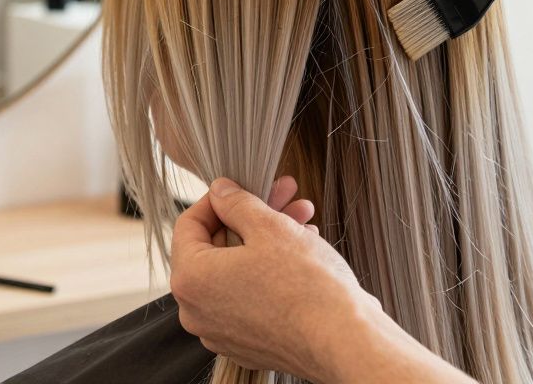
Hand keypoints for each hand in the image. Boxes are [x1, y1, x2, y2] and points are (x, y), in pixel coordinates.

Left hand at [171, 177, 474, 383]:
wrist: (344, 342)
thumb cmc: (307, 286)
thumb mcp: (269, 227)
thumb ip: (236, 203)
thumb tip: (220, 192)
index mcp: (191, 280)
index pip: (188, 224)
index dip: (218, 199)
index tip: (243, 187)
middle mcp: (196, 312)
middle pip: (216, 247)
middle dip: (251, 217)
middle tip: (283, 196)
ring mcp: (221, 331)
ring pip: (235, 271)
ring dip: (266, 241)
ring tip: (303, 219)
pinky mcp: (246, 343)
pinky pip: (248, 296)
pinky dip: (268, 272)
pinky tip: (301, 250)